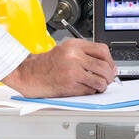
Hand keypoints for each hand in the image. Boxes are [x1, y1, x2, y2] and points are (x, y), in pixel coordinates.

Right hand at [1, 39, 117, 97]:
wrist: (28, 73)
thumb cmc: (46, 64)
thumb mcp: (66, 50)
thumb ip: (85, 54)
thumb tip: (107, 66)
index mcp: (74, 45)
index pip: (103, 51)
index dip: (111, 61)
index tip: (111, 67)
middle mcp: (74, 57)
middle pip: (104, 66)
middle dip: (110, 75)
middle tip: (108, 79)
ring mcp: (72, 71)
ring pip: (100, 80)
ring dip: (103, 85)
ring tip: (99, 86)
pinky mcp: (69, 86)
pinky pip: (89, 90)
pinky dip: (92, 92)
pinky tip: (87, 90)